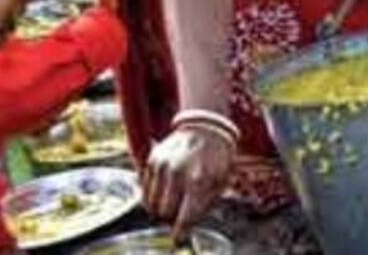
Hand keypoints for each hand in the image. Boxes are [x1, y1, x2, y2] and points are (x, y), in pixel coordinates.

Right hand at [143, 123, 235, 240]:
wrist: (206, 128)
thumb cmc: (217, 157)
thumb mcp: (221, 181)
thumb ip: (205, 205)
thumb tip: (188, 226)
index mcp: (199, 180)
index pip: (184, 217)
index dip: (180, 232)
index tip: (178, 240)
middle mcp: (177, 174)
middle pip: (164, 213)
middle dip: (172, 216)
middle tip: (180, 210)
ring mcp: (162, 166)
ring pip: (151, 204)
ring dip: (162, 206)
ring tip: (175, 196)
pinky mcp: (152, 161)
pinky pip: (145, 190)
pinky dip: (154, 194)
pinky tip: (167, 186)